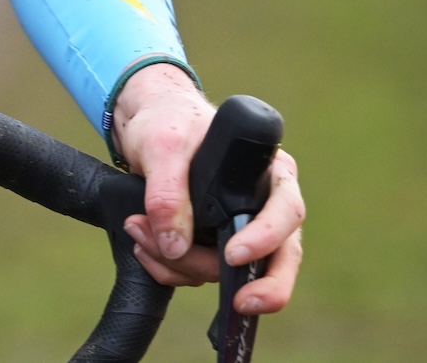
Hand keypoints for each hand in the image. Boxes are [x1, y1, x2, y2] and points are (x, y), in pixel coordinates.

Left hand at [112, 64, 305, 316]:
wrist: (146, 126)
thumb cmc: (168, 121)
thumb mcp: (163, 146)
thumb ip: (167, 192)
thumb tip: (175, 245)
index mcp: (270, 172)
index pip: (286, 211)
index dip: (267, 238)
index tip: (233, 254)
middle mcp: (265, 205)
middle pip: (281, 256)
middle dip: (263, 287)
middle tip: (239, 304)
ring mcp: (243, 230)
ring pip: (231, 271)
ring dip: (183, 265)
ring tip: (140, 232)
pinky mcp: (215, 246)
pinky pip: (202, 273)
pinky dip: (171, 269)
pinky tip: (146, 247)